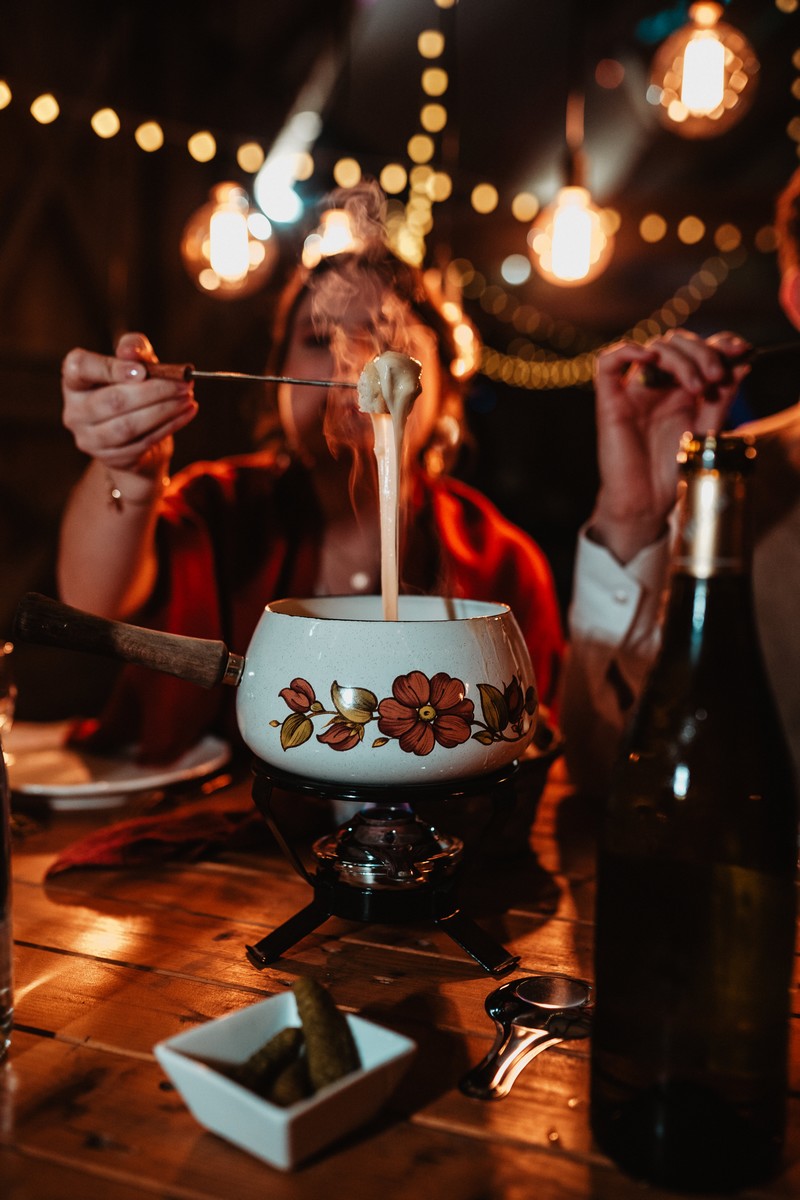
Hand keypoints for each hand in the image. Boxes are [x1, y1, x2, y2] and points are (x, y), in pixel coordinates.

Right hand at [61, 332, 197, 477]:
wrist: (136, 436)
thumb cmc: (132, 390)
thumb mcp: (135, 364)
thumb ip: (134, 350)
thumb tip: (131, 350)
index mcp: (74, 381)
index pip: (80, 368)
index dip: (110, 369)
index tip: (143, 370)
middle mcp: (75, 412)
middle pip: (113, 401)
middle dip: (155, 391)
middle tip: (184, 384)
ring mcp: (90, 439)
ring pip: (129, 425)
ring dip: (165, 410)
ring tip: (188, 398)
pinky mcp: (111, 458)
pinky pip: (143, 442)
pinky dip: (169, 426)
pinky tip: (187, 413)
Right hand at [590, 329, 750, 562]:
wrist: (648, 501)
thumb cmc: (674, 470)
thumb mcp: (708, 429)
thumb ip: (723, 398)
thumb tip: (744, 362)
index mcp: (681, 389)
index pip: (698, 350)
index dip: (718, 344)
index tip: (740, 351)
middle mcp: (658, 386)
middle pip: (677, 344)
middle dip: (702, 353)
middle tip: (716, 377)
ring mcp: (633, 392)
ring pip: (653, 349)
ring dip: (680, 358)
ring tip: (697, 384)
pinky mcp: (610, 402)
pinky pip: (607, 364)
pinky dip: (626, 350)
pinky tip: (649, 357)